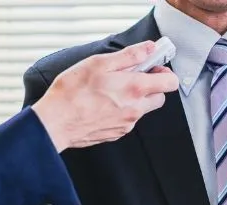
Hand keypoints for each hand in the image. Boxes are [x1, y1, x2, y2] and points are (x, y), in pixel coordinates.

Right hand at [33, 41, 178, 150]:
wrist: (56, 122)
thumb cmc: (72, 93)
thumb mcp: (99, 63)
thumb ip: (129, 56)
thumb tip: (148, 49)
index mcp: (134, 89)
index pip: (170, 83)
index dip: (164, 72)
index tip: (153, 67)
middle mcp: (135, 109)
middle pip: (159, 97)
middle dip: (150, 86)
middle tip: (131, 77)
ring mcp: (127, 124)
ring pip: (142, 109)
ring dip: (134, 98)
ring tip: (110, 90)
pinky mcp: (117, 133)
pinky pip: (127, 119)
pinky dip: (121, 110)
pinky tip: (103, 103)